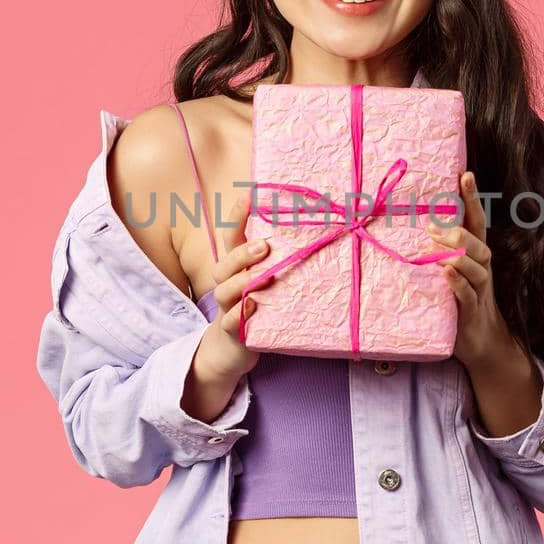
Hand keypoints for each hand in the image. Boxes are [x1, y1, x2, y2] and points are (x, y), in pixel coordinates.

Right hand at [192, 190, 274, 385]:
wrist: (232, 349)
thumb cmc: (256, 305)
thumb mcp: (266, 279)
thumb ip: (280, 259)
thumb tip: (318, 229)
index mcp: (237, 266)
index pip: (231, 235)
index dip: (236, 214)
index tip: (249, 193)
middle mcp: (229, 283)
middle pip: (226, 263)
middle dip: (243, 253)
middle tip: (264, 245)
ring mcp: (228, 307)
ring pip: (224, 291)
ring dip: (241, 282)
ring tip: (260, 278)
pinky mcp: (233, 331)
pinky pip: (230, 322)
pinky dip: (238, 315)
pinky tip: (250, 308)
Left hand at [427, 170, 517, 369]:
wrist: (481, 343)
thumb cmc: (461, 302)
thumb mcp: (451, 272)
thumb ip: (438, 251)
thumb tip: (413, 227)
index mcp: (475, 255)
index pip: (477, 221)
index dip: (472, 198)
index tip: (465, 173)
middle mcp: (481, 269)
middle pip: (478, 243)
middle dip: (457, 232)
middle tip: (431, 228)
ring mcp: (479, 291)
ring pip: (477, 266)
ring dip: (456, 255)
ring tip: (433, 248)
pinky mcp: (472, 312)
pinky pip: (468, 295)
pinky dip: (457, 283)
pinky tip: (445, 274)